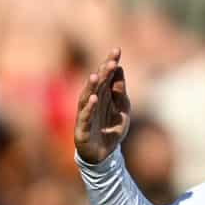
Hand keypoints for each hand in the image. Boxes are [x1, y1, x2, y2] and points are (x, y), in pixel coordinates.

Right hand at [73, 49, 131, 165]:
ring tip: (96, 75)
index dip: (110, 63)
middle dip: (103, 72)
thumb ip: (120, 91)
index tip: (117, 50)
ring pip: (86, 98)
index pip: (105, 76)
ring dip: (91, 87)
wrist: (106, 155)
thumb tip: (119, 69)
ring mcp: (86, 115)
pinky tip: (93, 98)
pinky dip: (89, 108)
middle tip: (111, 61)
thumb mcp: (122, 109)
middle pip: (96, 84)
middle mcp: (92, 102)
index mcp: (102, 95)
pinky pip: (85, 117)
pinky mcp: (82, 130)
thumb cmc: (112, 128)